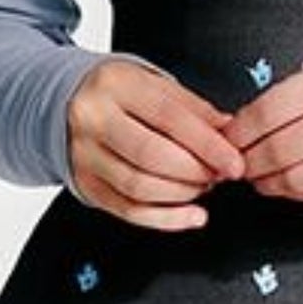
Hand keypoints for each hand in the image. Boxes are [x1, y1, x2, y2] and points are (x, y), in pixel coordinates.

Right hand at [65, 59, 247, 228]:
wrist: (69, 102)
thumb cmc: (120, 94)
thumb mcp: (155, 84)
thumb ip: (193, 108)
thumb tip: (228, 132)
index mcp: (116, 85)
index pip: (169, 117)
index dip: (208, 144)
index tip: (234, 161)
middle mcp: (93, 119)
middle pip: (151, 155)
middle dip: (195, 171)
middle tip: (219, 174)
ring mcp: (85, 155)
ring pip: (139, 187)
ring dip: (182, 194)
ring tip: (203, 187)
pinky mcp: (86, 184)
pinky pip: (129, 211)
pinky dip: (166, 219)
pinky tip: (191, 215)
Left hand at [220, 54, 302, 202]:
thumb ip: (282, 99)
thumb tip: (236, 129)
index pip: (268, 114)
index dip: (238, 133)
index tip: (227, 139)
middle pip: (279, 152)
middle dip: (248, 163)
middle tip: (237, 162)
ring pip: (296, 180)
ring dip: (267, 183)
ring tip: (259, 174)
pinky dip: (293, 192)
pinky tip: (285, 181)